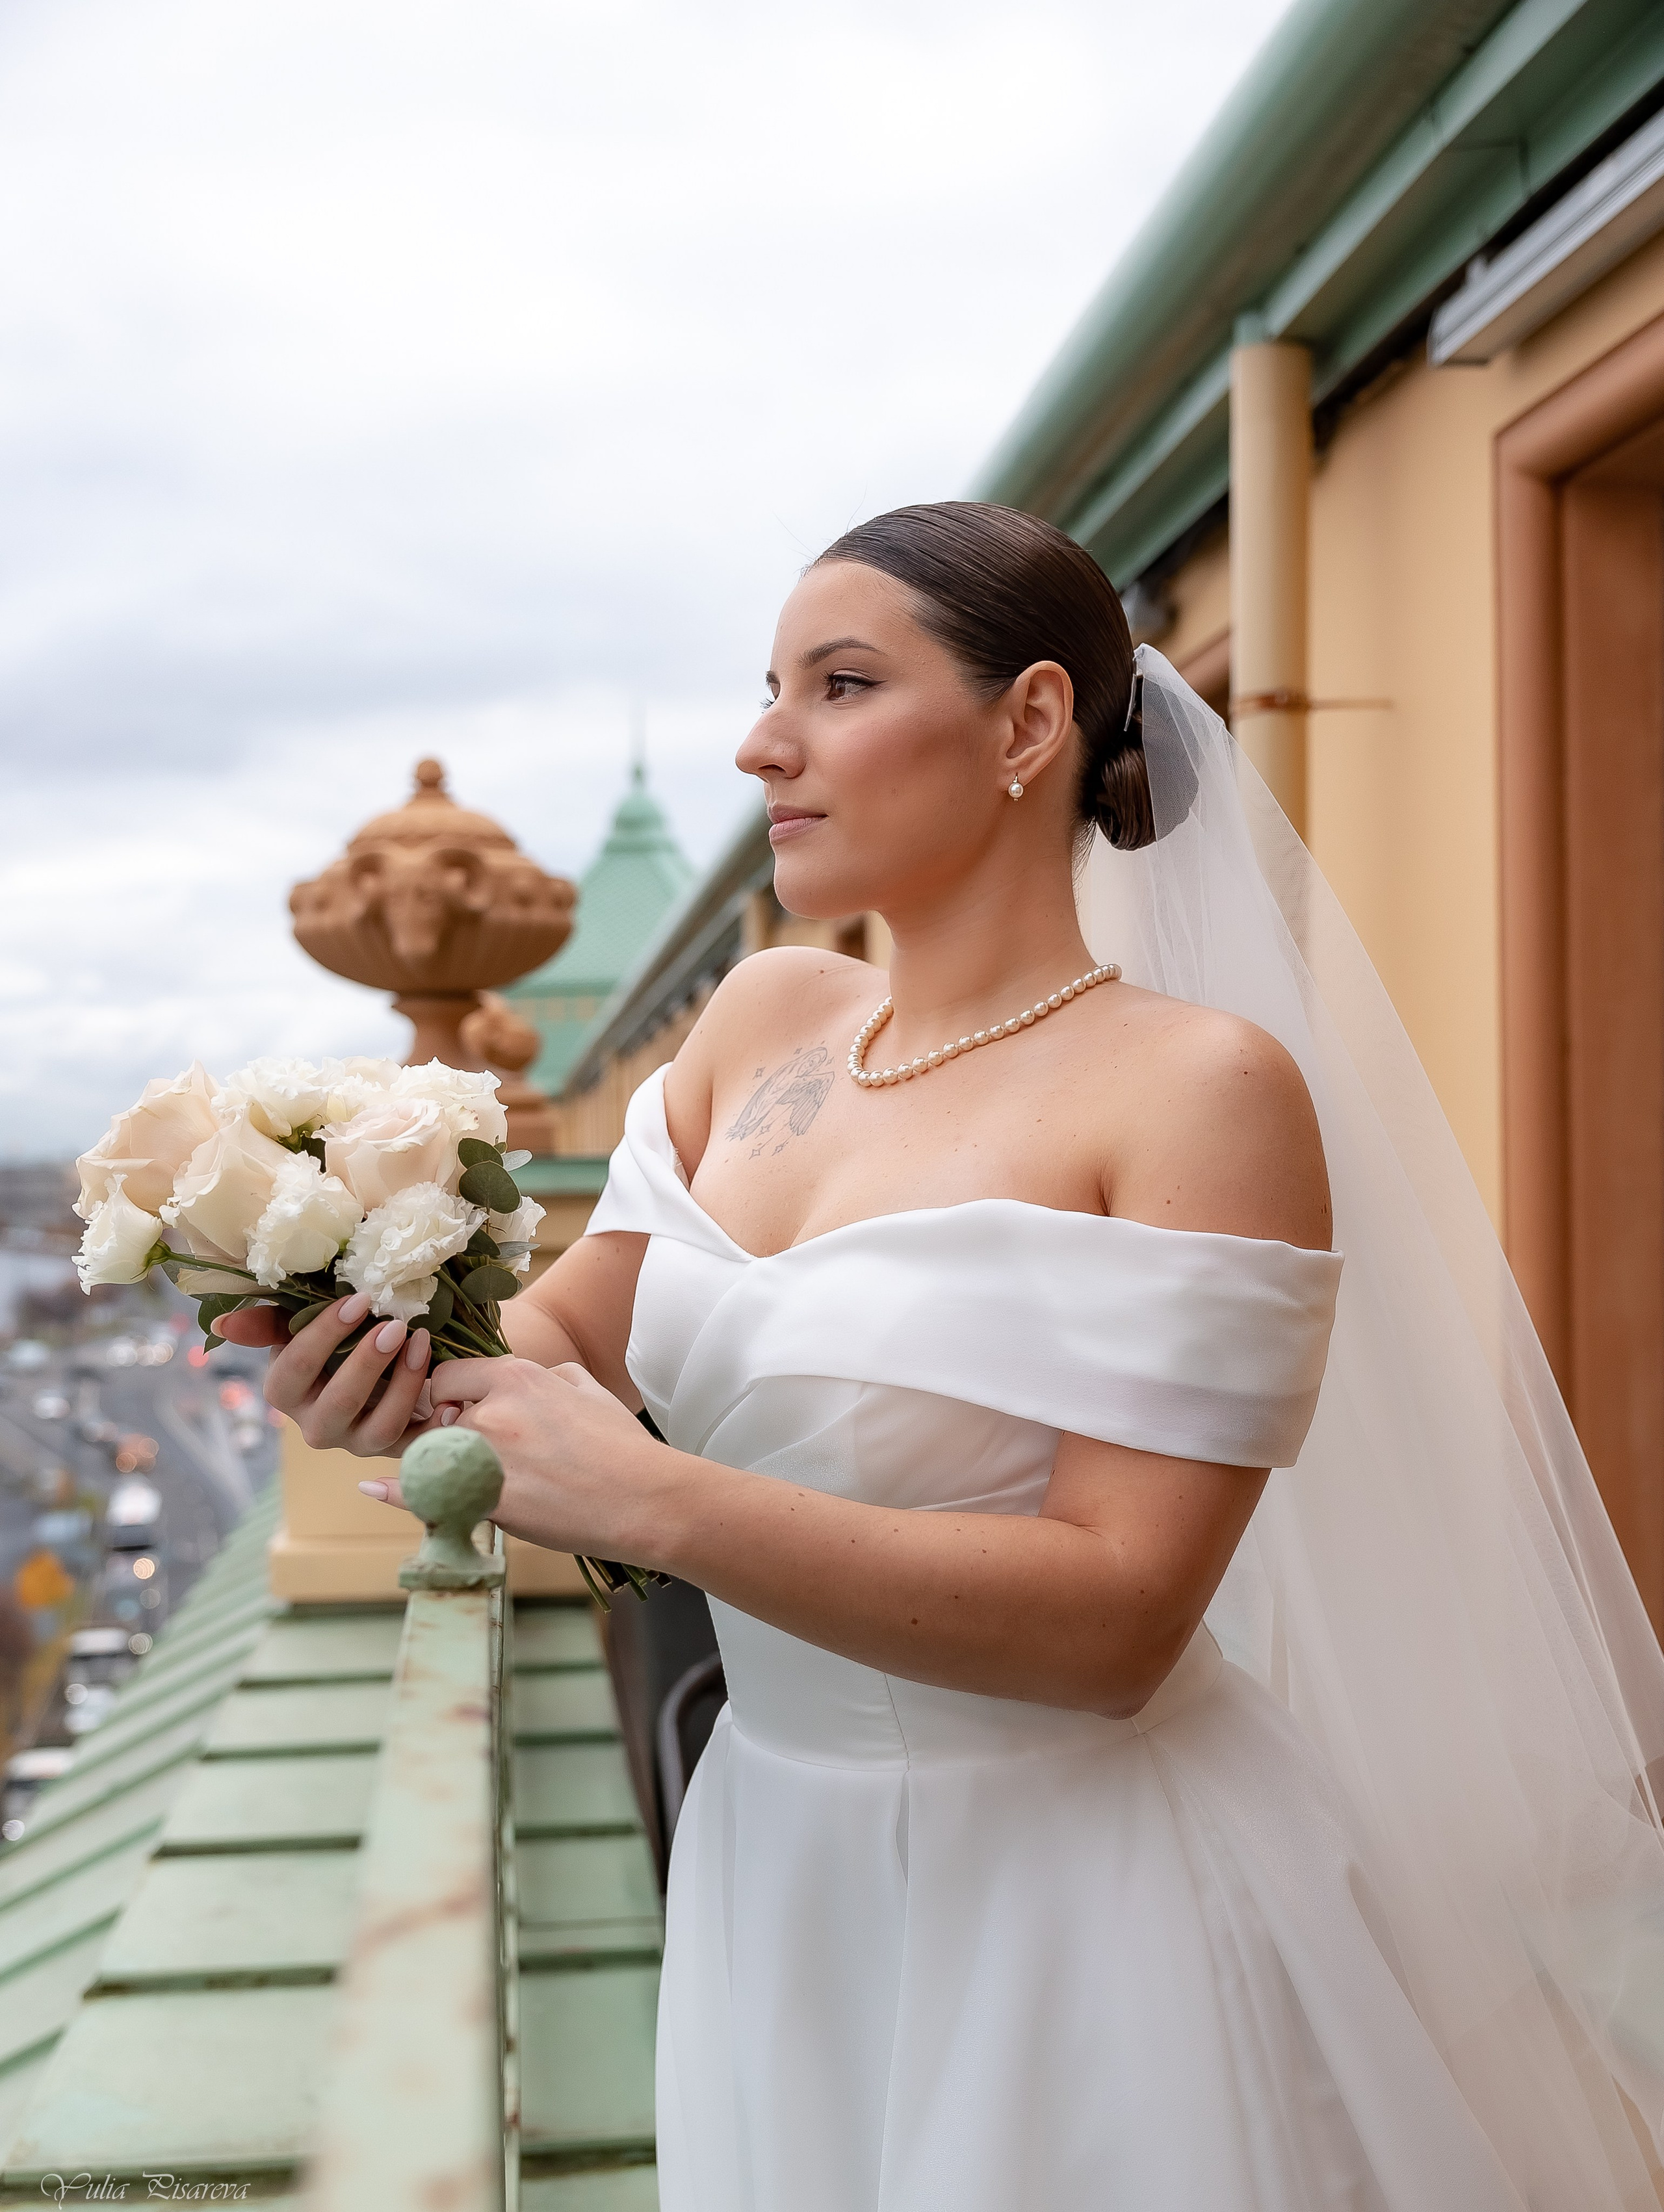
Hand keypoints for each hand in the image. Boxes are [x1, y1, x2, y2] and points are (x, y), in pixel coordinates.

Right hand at [216, 1296, 433, 1457]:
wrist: (375, 1368)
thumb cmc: (333, 1339)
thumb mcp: (300, 1326)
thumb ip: (268, 1322)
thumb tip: (224, 1325)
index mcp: (286, 1394)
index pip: (294, 1370)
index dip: (324, 1335)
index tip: (359, 1299)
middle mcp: (317, 1426)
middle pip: (337, 1404)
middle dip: (367, 1364)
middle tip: (394, 1325)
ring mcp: (358, 1442)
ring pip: (379, 1427)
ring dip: (404, 1386)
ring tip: (422, 1343)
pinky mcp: (396, 1449)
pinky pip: (418, 1447)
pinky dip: (437, 1426)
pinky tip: (453, 1400)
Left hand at [355, 1358, 661, 1556]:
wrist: (644, 1499)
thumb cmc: (622, 1446)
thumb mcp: (589, 1390)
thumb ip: (554, 1375)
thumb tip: (539, 1376)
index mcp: (516, 1377)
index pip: (447, 1375)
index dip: (446, 1394)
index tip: (456, 1412)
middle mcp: (491, 1411)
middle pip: (433, 1417)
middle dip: (440, 1433)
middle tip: (465, 1452)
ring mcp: (485, 1457)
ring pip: (432, 1454)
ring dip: (436, 1464)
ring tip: (462, 1478)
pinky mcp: (486, 1500)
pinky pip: (426, 1492)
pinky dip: (397, 1491)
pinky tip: (374, 1488)